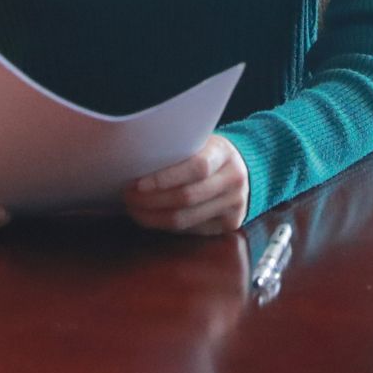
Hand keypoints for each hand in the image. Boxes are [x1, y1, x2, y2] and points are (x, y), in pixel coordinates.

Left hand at [123, 135, 248, 235]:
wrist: (244, 169)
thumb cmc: (208, 152)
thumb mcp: (200, 141)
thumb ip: (178, 149)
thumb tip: (134, 159)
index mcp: (224, 153)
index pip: (196, 168)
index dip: (164, 178)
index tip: (137, 183)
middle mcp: (233, 180)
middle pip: (188, 197)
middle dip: (151, 200)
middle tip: (128, 196)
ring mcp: (234, 206)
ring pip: (186, 220)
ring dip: (153, 217)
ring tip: (133, 209)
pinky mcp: (229, 226)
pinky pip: (191, 230)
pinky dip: (166, 226)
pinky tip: (151, 217)